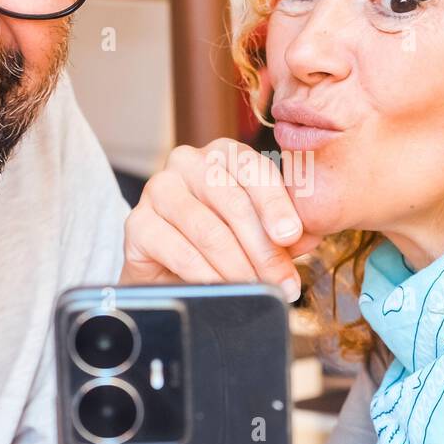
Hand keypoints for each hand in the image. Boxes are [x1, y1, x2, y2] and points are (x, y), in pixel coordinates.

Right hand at [121, 139, 322, 300]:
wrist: (168, 270)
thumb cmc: (222, 243)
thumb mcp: (260, 231)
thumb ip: (284, 229)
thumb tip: (305, 236)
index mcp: (224, 154)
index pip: (254, 171)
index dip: (276, 206)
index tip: (291, 236)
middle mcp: (188, 162)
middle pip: (233, 203)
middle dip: (263, 249)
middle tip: (281, 282)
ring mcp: (159, 189)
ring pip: (209, 230)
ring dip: (239, 267)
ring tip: (256, 290)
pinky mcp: (137, 223)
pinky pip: (180, 251)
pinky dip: (207, 275)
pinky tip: (222, 288)